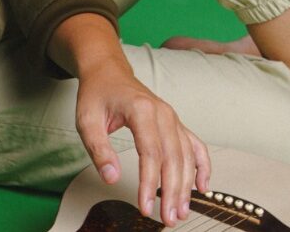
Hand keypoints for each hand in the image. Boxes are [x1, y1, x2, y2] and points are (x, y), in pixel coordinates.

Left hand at [75, 59, 210, 227]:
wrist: (108, 71)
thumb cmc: (97, 94)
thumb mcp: (87, 120)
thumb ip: (98, 149)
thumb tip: (111, 177)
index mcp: (141, 110)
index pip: (150, 153)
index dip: (149, 183)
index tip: (144, 207)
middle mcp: (163, 113)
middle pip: (173, 158)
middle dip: (172, 192)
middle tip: (167, 219)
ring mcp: (172, 118)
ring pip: (186, 156)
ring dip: (186, 186)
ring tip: (180, 211)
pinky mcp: (175, 123)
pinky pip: (195, 145)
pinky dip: (202, 166)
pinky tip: (202, 187)